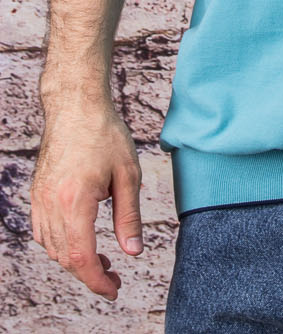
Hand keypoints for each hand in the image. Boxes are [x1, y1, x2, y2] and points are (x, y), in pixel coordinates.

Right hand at [31, 95, 144, 302]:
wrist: (75, 105)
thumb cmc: (105, 134)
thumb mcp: (128, 175)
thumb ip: (129, 217)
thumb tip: (133, 252)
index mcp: (75, 202)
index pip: (82, 258)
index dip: (97, 281)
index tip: (114, 290)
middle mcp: (51, 204)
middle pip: (65, 258)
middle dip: (89, 274)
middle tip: (114, 277)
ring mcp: (39, 199)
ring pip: (52, 248)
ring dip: (74, 260)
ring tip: (102, 259)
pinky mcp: (37, 193)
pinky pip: (43, 232)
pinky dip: (60, 244)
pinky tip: (81, 239)